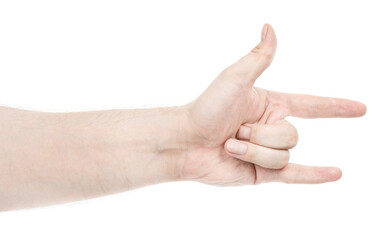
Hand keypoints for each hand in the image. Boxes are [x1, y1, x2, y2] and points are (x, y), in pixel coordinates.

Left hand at [179, 24, 365, 185]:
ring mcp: (267, 153)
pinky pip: (294, 176)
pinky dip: (315, 176)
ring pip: (283, 155)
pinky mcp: (262, 174)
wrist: (186, 142)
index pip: (311, 105)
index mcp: (270, 106)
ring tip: (231, 146)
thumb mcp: (235, 79)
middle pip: (291, 135)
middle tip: (235, 132)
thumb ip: (258, 57)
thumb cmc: (207, 108)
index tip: (360, 109)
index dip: (335, 107)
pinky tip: (336, 174)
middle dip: (260, 135)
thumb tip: (270, 27)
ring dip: (254, 152)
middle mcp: (271, 129)